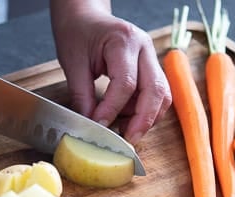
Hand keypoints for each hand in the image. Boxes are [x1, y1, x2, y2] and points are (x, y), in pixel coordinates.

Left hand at [50, 1, 170, 143]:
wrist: (85, 17)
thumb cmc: (77, 34)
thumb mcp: (73, 63)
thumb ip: (82, 95)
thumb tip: (90, 125)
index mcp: (124, 40)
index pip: (126, 82)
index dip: (113, 109)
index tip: (99, 125)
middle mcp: (144, 48)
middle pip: (155, 90)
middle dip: (143, 120)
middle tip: (128, 140)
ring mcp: (151, 57)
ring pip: (162, 95)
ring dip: (146, 117)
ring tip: (124, 129)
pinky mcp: (150, 68)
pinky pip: (156, 94)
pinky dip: (144, 111)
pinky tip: (126, 117)